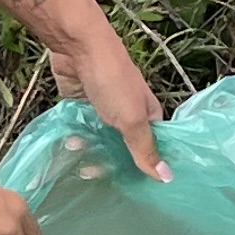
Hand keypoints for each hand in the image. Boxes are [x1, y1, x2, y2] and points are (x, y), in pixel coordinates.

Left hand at [50, 23, 169, 181]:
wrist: (79, 48)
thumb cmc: (112, 80)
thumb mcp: (132, 119)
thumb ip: (145, 149)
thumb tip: (167, 178)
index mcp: (148, 114)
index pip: (151, 147)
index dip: (144, 166)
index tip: (133, 186)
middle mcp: (127, 113)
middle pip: (122, 147)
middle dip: (109, 161)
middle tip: (92, 173)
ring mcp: (103, 109)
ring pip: (99, 139)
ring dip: (89, 150)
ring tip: (76, 159)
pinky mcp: (81, 105)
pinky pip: (80, 128)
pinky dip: (75, 137)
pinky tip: (67, 146)